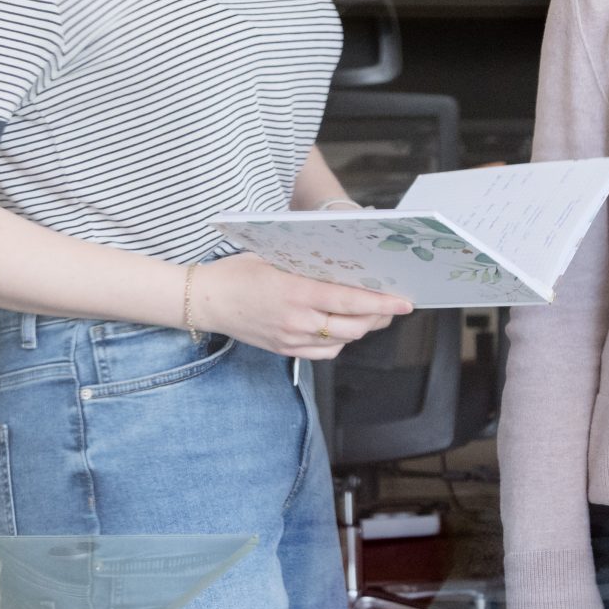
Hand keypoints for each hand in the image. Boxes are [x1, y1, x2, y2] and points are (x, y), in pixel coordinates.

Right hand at [192, 254, 412, 359]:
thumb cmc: (238, 272)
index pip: (350, 300)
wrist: (204, 300)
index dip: (382, 303)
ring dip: (361, 329)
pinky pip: (323, 352)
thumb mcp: (274, 256)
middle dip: (379, 317)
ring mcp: (290, 339)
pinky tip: (341, 327)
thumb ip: (309, 264)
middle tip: (393, 305)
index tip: (404, 301)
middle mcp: (296, 321)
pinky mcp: (284, 350)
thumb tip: (346, 261)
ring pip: (341, 342)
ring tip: (371, 314)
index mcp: (296, 292)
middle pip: (353, 327)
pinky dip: (339, 341)